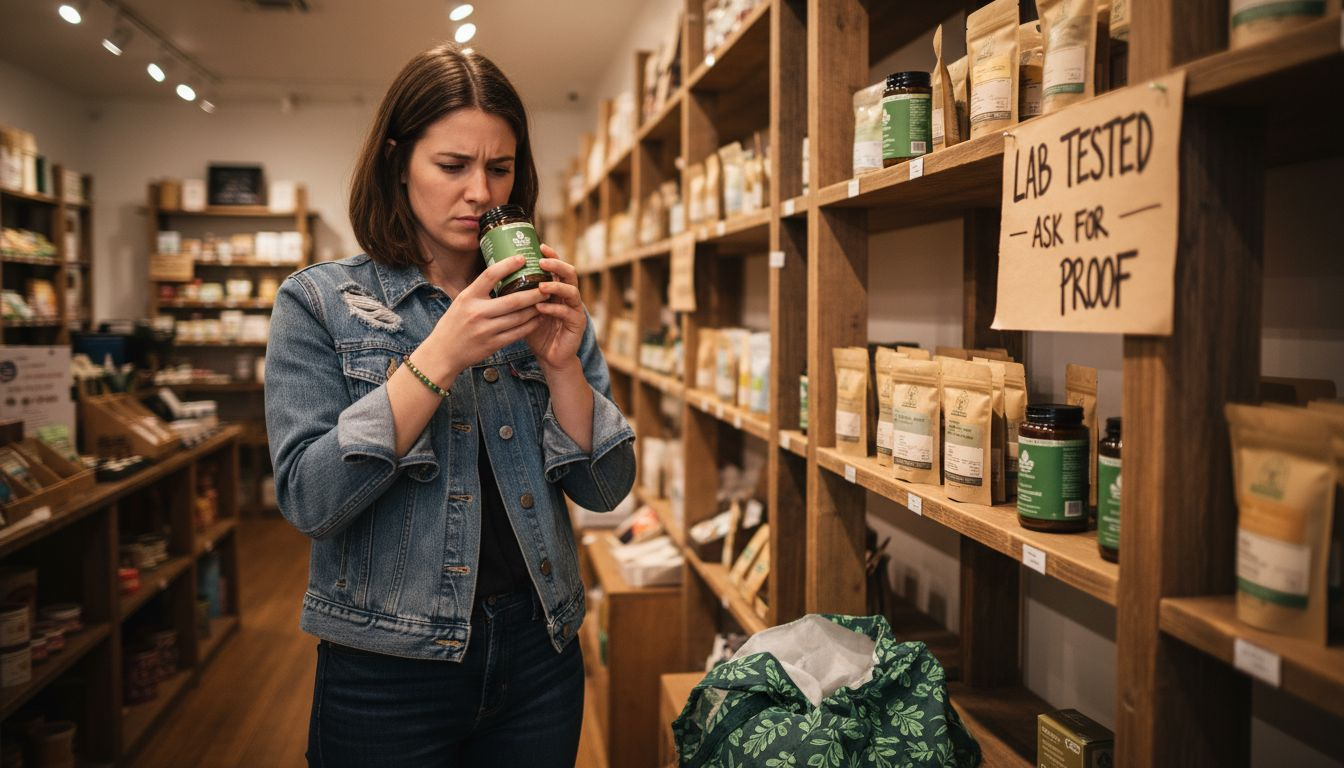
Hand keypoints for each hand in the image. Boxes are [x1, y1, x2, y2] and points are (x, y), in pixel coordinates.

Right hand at [420, 255, 546, 378]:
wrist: (443, 352)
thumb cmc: (454, 323)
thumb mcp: (462, 301)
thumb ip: (480, 290)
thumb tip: (502, 272)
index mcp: (468, 297)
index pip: (490, 275)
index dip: (508, 265)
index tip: (522, 258)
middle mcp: (477, 312)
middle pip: (513, 299)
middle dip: (534, 292)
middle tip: (546, 285)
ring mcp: (486, 330)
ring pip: (519, 317)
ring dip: (535, 308)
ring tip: (546, 300)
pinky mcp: (493, 345)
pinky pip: (518, 333)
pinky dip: (531, 325)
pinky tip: (539, 318)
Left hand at [525, 245, 587, 372]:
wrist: (549, 356)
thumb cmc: (535, 331)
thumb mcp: (524, 310)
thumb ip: (517, 295)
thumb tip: (493, 278)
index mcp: (557, 289)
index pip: (557, 267)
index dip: (551, 255)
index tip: (539, 246)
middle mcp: (568, 296)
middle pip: (569, 273)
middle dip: (556, 266)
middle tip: (542, 262)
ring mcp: (575, 309)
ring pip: (572, 291)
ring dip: (556, 287)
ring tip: (541, 286)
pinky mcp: (576, 324)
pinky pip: (568, 313)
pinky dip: (554, 309)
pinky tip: (540, 308)